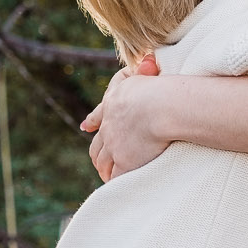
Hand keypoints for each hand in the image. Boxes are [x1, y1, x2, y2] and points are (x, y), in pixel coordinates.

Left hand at [81, 55, 167, 181]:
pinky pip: (116, 177)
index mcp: (114, 104)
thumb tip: (150, 59)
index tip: (86, 127)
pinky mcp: (125, 162)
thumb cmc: (161, 88)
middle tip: (101, 162)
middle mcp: (109, 126)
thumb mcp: (149, 73)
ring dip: (105, 170)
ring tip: (108, 177)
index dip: (93, 122)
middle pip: (97, 145)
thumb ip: (147, 69)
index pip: (99, 115)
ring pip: (103, 162)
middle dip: (99, 154)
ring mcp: (115, 145)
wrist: (161, 106)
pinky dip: (115, 183)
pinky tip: (118, 188)